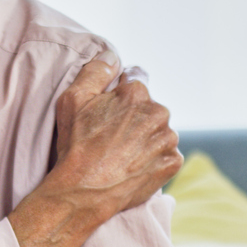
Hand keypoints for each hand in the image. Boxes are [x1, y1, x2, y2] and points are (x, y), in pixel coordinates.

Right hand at [52, 52, 181, 217]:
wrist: (84, 192)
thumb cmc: (76, 145)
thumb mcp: (73, 99)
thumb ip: (96, 70)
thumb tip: (112, 55)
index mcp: (137, 93)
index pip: (135, 81)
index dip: (120, 95)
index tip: (109, 111)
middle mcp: (158, 112)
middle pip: (148, 108)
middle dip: (134, 117)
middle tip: (111, 137)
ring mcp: (168, 139)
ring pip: (158, 131)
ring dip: (145, 138)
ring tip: (121, 154)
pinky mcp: (172, 163)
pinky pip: (165, 155)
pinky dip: (153, 159)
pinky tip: (132, 166)